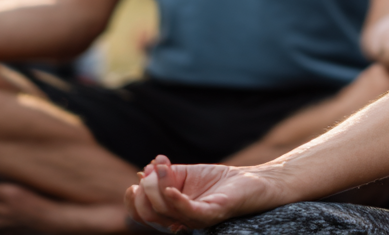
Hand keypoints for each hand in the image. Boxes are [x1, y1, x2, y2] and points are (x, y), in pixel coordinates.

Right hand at [126, 155, 280, 232]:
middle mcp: (182, 221)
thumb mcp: (188, 174)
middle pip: (150, 214)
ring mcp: (197, 219)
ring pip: (166, 211)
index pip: (144, 213)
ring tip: (161, 168)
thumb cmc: (222, 180)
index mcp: (173, 213)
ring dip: (159, 187)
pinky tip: (171, 189)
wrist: (254, 180)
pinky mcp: (213, 214)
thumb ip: (167, 174)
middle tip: (151, 172)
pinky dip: (177, 200)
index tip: (137, 180)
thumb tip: (144, 171)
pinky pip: (190, 212)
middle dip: (145, 192)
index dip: (134, 200)